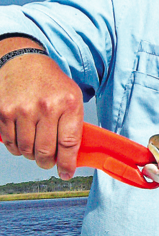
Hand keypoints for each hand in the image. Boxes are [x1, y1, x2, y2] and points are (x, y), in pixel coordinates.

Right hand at [0, 38, 82, 179]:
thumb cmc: (52, 84)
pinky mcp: (4, 112)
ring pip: (26, 150)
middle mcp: (46, 107)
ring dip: (31, 155)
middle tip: (49, 162)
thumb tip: (72, 157)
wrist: (25, 63)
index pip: (69, 143)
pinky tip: (22, 139)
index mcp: (69, 104)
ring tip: (36, 148)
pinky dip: (16, 147)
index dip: (67, 163)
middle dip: (48, 162)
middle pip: (46, 151)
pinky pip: (10, 142)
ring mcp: (23, 109)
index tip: (66, 173)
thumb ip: (74, 126)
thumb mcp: (73, 99)